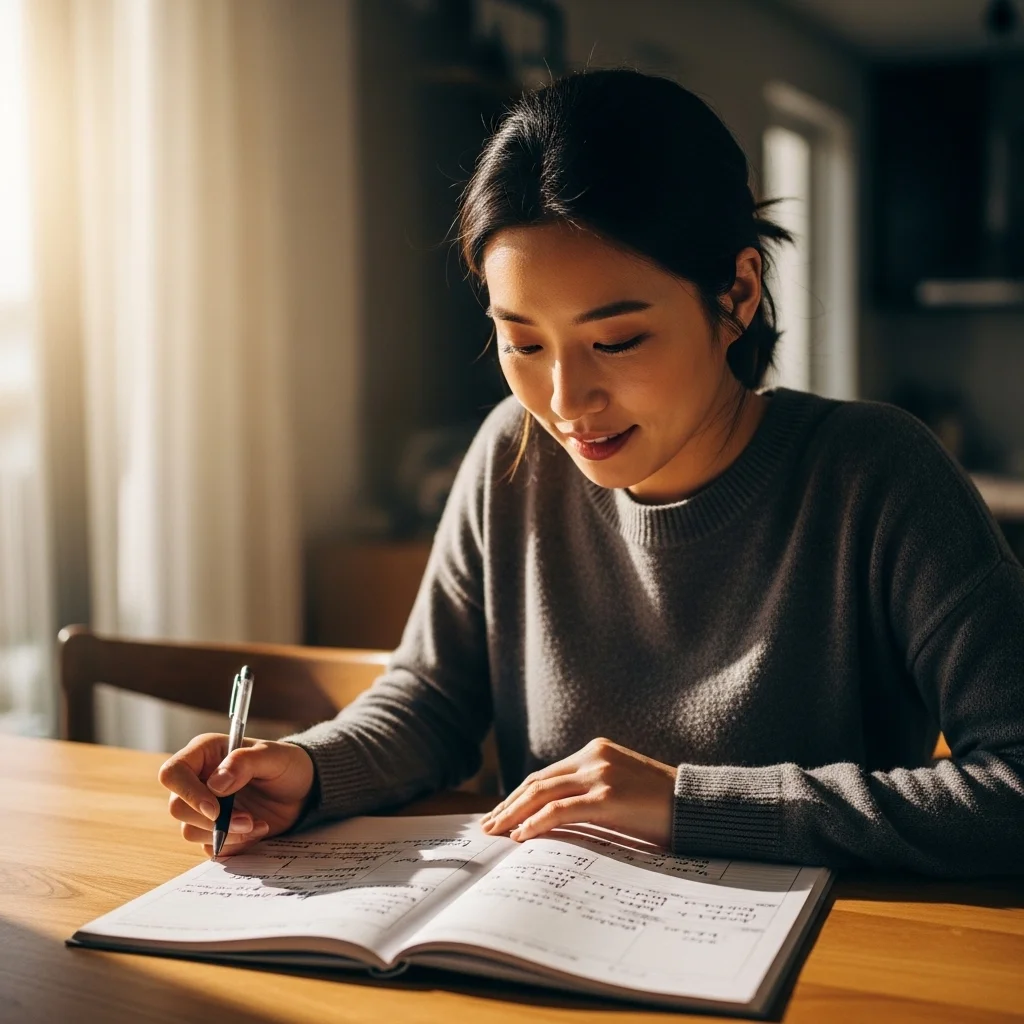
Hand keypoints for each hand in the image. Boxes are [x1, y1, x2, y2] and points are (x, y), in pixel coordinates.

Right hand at [158, 733, 315, 856]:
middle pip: (178, 808)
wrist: (302, 790)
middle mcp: (198, 780)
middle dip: (213, 820)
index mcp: (205, 753)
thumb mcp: (273, 756)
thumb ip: (244, 762)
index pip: (173, 773)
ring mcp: (204, 807)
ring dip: (226, 834)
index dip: (188, 793)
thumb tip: (215, 783)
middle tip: (249, 819)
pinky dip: (234, 844)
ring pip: (190, 831)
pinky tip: (257, 830)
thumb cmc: (287, 765)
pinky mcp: (214, 829)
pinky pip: (209, 846)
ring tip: (257, 823)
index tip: (215, 809)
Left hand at [480, 737, 676, 847]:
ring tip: (496, 832)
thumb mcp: (622, 790)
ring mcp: (600, 774)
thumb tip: (553, 819)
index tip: (500, 812)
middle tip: (487, 825)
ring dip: (513, 814)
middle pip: (537, 781)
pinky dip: (536, 822)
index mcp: (596, 751)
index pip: (546, 774)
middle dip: (508, 805)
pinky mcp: (607, 797)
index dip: (518, 795)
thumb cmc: (662, 806)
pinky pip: (560, 810)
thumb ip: (591, 793)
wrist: (698, 806)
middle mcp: (593, 756)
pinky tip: (521, 836)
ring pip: (542, 793)